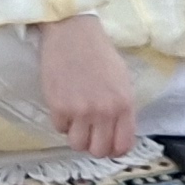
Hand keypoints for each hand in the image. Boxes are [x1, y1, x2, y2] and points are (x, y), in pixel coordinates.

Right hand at [36, 13, 139, 156]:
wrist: (72, 33)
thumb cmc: (99, 54)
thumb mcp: (122, 81)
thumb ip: (122, 109)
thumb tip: (117, 133)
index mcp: (124, 104)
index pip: (123, 146)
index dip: (114, 150)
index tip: (107, 144)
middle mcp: (105, 111)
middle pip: (98, 151)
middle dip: (93, 145)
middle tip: (89, 133)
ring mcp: (81, 111)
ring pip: (77, 145)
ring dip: (76, 135)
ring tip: (76, 120)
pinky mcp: (59, 107)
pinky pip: (60, 129)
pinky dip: (61, 121)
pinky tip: (64, 104)